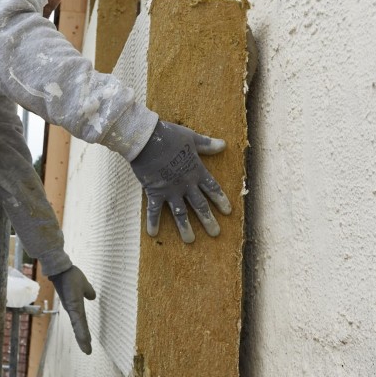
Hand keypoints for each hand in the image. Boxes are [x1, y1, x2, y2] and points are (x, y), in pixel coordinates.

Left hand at [49, 265, 95, 354]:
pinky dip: (81, 328)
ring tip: (86, 349)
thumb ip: (88, 292)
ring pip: (78, 326)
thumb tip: (93, 296)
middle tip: (87, 352)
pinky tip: (84, 337)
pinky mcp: (72, 305)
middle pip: (79, 328)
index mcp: (76, 307)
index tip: (87, 345)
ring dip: (82, 338)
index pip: (81, 323)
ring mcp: (72, 308)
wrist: (61, 267)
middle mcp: (73, 310)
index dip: (83, 334)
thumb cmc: (70, 275)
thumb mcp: (84, 285)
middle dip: (83, 340)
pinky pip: (78, 318)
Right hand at [129, 120, 231, 242]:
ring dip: (185, 227)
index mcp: (196, 171)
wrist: (147, 140)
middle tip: (215, 233)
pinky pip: (154, 210)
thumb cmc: (170, 136)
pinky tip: (153, 234)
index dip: (220, 200)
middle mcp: (186, 184)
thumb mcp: (191, 138)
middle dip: (208, 219)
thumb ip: (206, 145)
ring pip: (181, 213)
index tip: (227, 212)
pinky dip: (153, 222)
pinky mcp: (154, 192)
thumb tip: (223, 145)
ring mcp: (170, 190)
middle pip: (200, 205)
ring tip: (190, 241)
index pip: (212, 188)